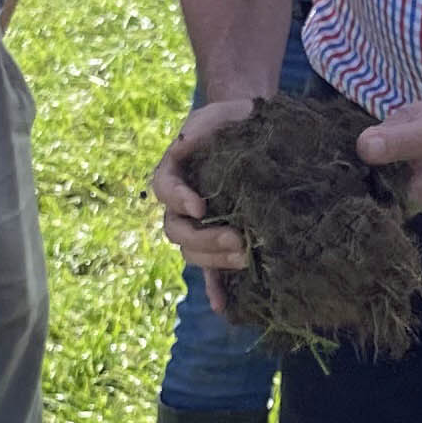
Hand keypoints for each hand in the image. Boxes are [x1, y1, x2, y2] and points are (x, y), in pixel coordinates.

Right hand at [153, 99, 258, 296]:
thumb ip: (200, 126)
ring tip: (245, 256)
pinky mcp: (220, 243)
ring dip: (214, 260)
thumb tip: (182, 143)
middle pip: (178, 231)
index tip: (200, 204)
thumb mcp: (218, 116)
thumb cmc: (233, 123)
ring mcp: (200, 228)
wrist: (257, 135)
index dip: (177, 199)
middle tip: (237, 239)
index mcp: (174, 175)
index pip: (164, 190)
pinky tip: (223, 306)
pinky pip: (211, 271)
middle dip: (204, 238)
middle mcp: (181, 206)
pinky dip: (215, 289)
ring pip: (192, 253)